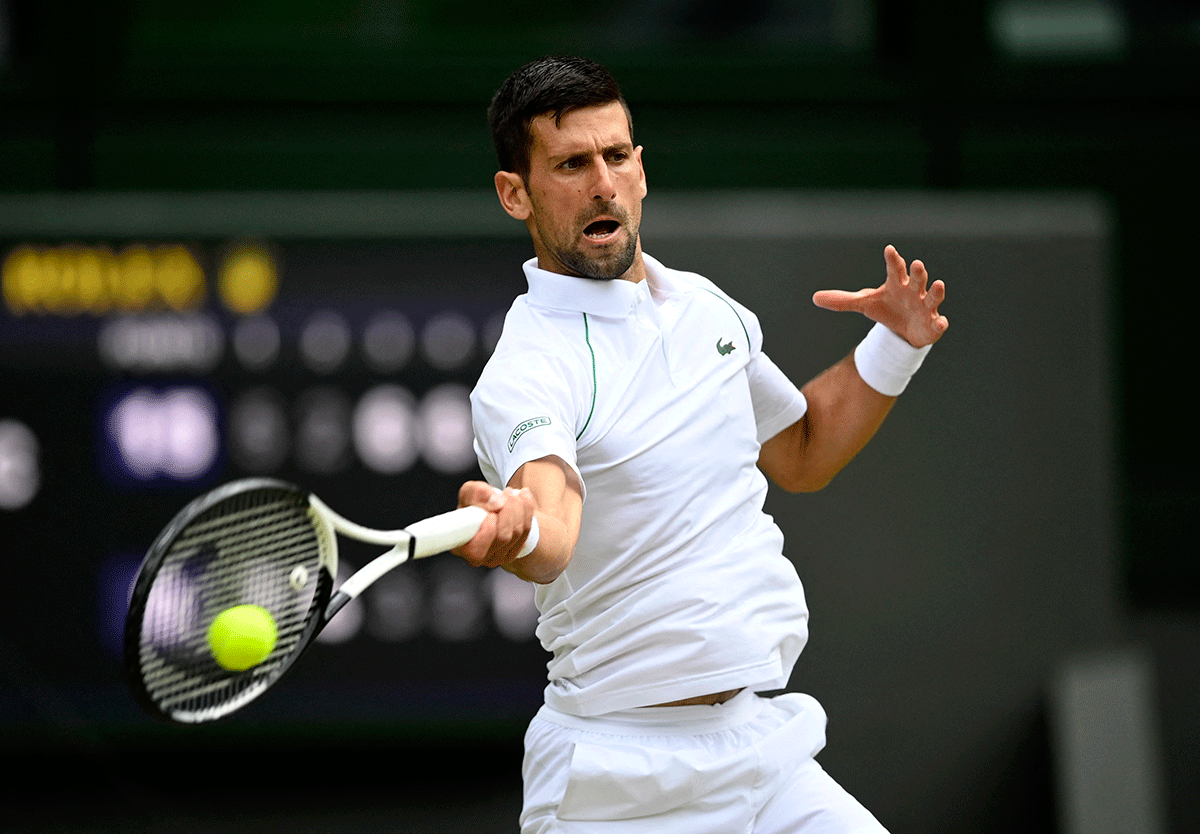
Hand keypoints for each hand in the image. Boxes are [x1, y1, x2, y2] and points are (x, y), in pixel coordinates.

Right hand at [451, 480, 536, 567]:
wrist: (490, 509)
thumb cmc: (474, 504)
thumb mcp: (469, 491)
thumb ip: (478, 493)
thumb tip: (496, 502)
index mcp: (461, 545)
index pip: (476, 550)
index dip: (488, 531)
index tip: (491, 514)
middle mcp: (478, 557)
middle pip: (503, 537)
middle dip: (509, 510)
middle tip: (506, 492)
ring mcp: (496, 558)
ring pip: (517, 534)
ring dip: (519, 507)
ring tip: (513, 493)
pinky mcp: (512, 553)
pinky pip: (526, 532)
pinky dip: (527, 511)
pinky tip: (523, 498)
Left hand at [812, 245, 947, 347]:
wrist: (902, 331)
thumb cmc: (885, 309)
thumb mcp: (863, 304)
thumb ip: (842, 300)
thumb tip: (814, 298)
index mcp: (897, 284)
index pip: (894, 269)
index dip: (892, 260)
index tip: (888, 249)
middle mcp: (914, 291)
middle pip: (917, 279)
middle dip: (918, 272)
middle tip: (917, 263)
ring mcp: (925, 307)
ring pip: (933, 296)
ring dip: (936, 291)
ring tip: (938, 284)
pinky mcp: (932, 324)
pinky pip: (938, 323)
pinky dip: (940, 323)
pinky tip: (940, 323)